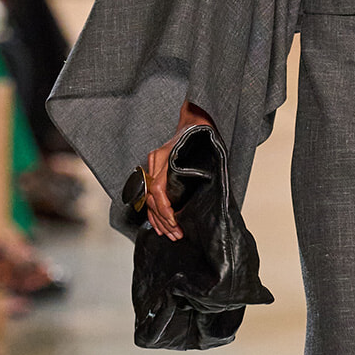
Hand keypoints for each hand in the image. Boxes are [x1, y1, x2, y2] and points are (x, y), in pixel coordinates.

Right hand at [144, 102, 214, 239]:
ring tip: (170, 234)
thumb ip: (199, 172)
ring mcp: (152, 165)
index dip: (165, 208)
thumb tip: (205, 196)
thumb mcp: (204, 151)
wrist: (194, 121)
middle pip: (152, 197)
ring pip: (148, 199)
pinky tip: (159, 225)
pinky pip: (150, 195)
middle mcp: (155, 162)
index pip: (158, 189)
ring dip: (158, 219)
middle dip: (163, 219)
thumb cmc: (202, 135)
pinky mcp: (154, 170)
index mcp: (164, 158)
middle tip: (176, 234)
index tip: (174, 222)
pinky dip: (154, 211)